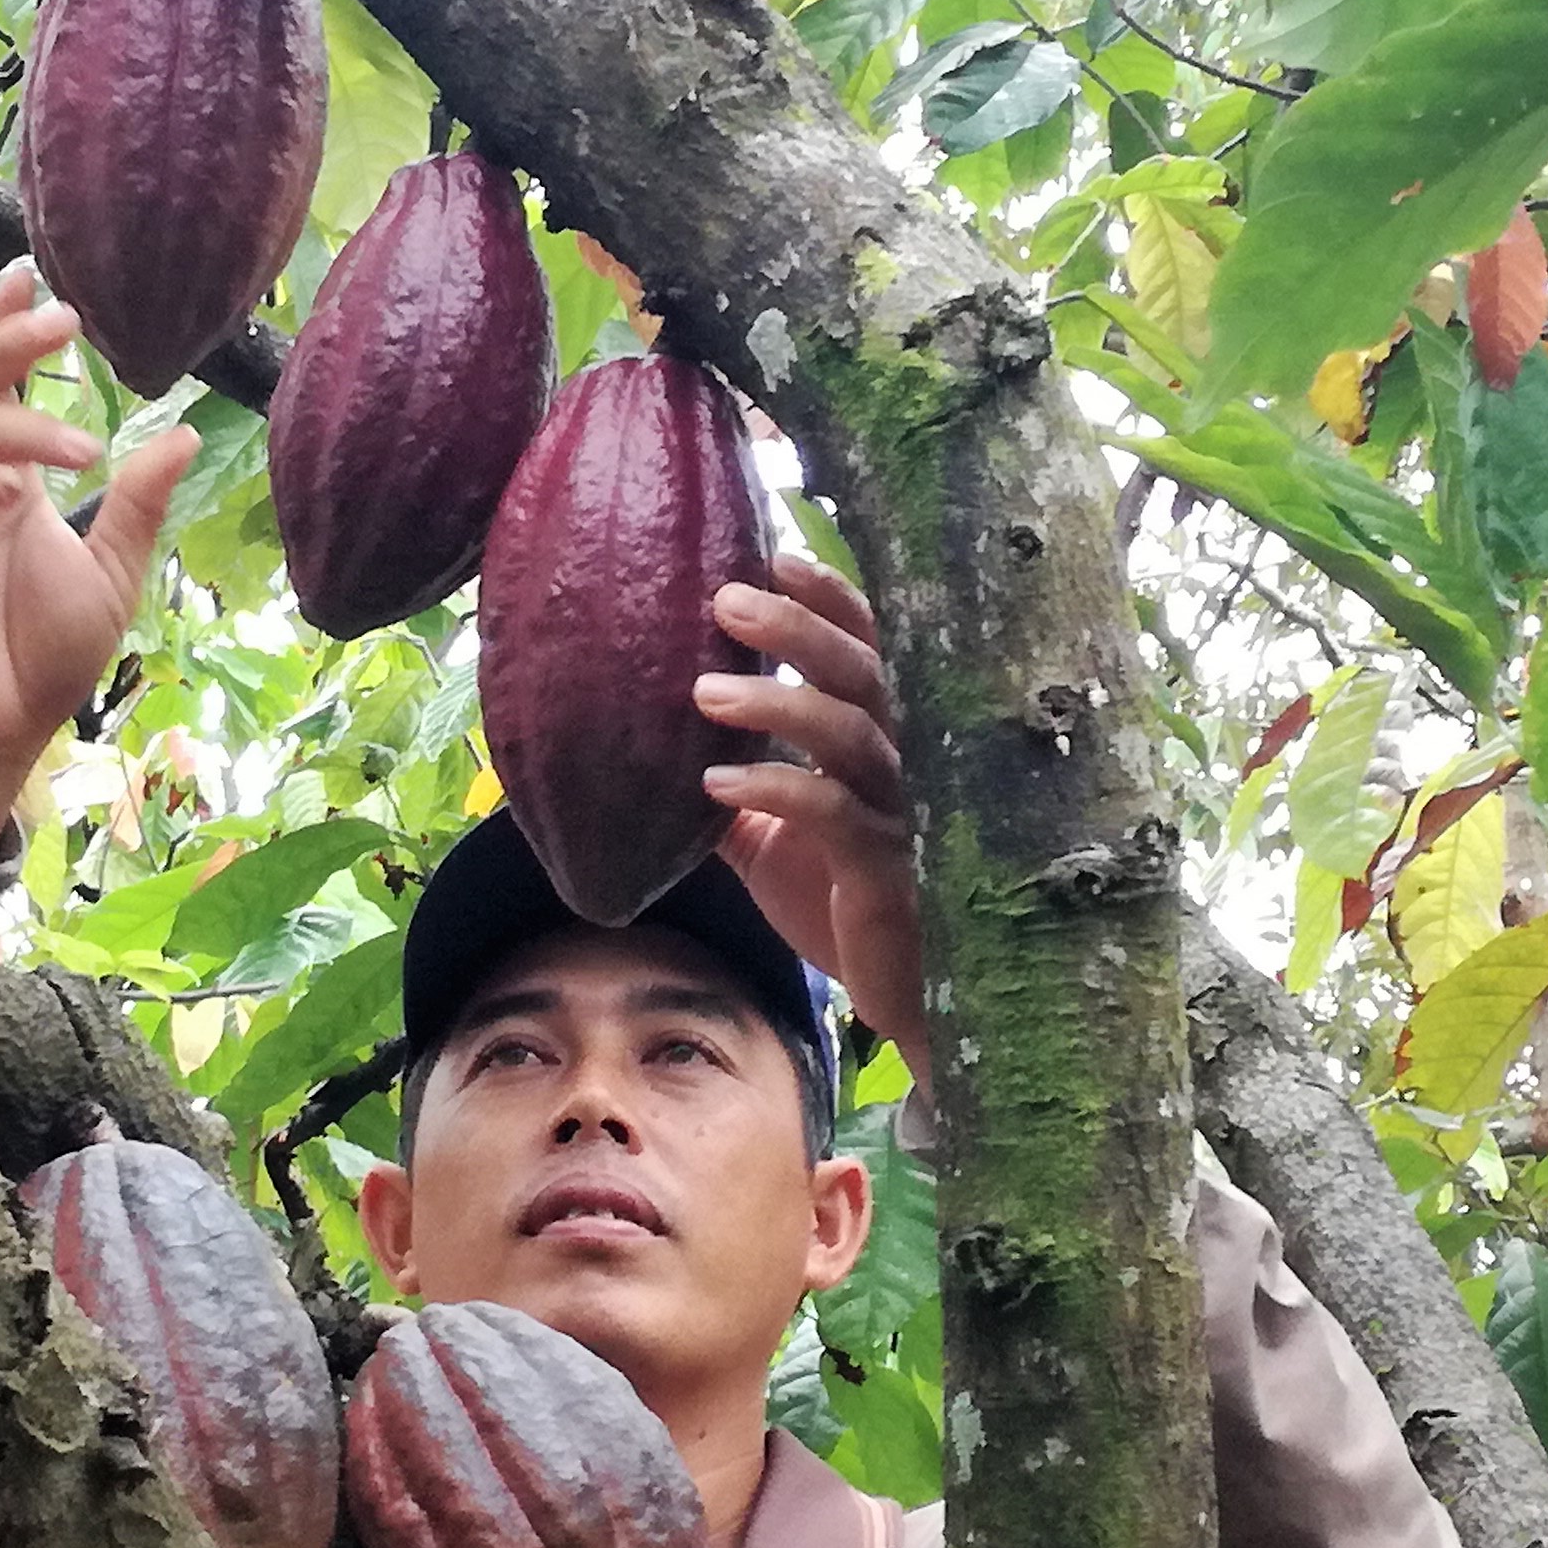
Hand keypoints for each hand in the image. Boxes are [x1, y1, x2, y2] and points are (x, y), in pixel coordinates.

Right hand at [0, 264, 198, 864]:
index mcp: (2, 479)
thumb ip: (140, 506)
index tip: (28, 271)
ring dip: (0, 386)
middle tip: (61, 313)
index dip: (3, 325)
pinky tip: (23, 473)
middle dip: (2, 338)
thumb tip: (182, 428)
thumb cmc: (43, 667)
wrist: (0, 744)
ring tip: (66, 371)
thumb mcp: (111, 577)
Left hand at [696, 553, 929, 1097]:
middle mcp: (906, 754)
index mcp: (882, 731)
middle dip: (795, 626)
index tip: (770, 552)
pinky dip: (776, 792)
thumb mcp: (770, 834)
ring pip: (850, 730)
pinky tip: (715, 789)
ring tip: (700, 693)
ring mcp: (904, 807)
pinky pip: (836, 812)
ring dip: (775, 703)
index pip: (864, 641)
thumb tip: (640, 755)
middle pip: (860, 666)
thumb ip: (725, 786)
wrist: (901, 995)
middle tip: (725, 599)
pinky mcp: (889, 865)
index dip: (826, 593)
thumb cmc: (840, 900)